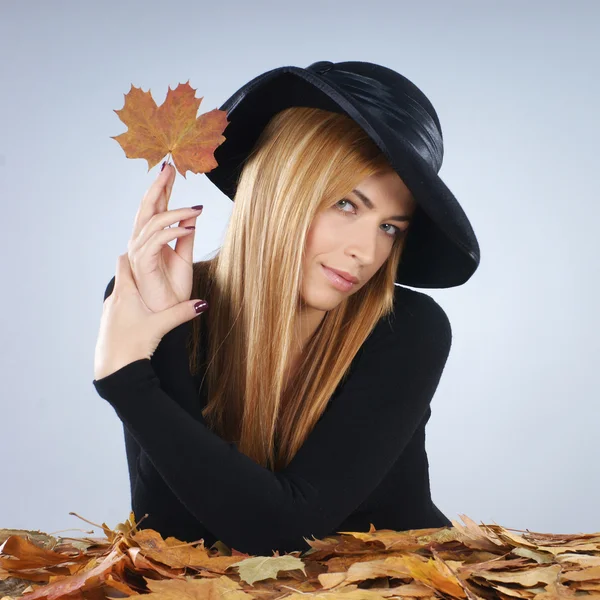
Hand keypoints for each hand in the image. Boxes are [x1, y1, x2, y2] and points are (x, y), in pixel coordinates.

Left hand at [94, 253, 207, 380]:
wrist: (112, 370)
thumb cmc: (131, 346)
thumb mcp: (160, 327)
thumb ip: (182, 313)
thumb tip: (203, 304)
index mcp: (126, 293)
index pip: (126, 260)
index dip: (137, 250)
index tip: (150, 244)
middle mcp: (114, 299)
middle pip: (123, 272)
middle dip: (136, 263)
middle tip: (152, 257)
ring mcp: (109, 312)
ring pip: (121, 289)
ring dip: (133, 283)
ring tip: (148, 284)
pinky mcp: (109, 324)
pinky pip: (118, 304)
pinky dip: (129, 300)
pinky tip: (139, 310)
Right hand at [127, 161, 202, 312]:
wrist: (167, 314)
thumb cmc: (173, 289)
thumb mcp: (185, 258)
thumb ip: (186, 236)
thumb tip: (194, 215)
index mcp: (151, 239)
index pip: (155, 208)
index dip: (162, 188)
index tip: (171, 169)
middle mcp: (141, 242)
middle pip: (148, 208)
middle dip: (159, 186)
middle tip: (170, 167)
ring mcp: (139, 252)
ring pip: (154, 222)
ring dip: (176, 212)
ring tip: (196, 208)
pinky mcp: (142, 264)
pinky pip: (157, 241)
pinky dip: (174, 231)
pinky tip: (189, 228)